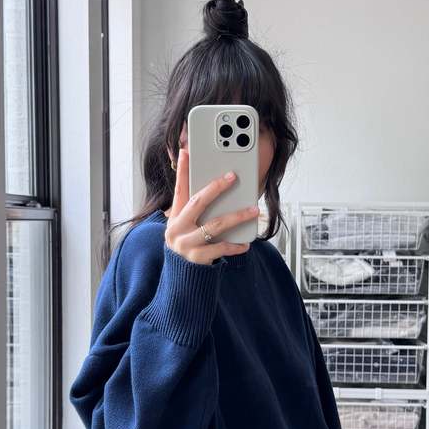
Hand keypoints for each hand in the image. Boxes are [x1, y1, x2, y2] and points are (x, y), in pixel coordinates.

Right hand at [166, 146, 259, 265]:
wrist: (182, 277)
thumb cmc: (189, 244)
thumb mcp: (186, 226)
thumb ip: (196, 210)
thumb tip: (218, 188)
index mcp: (175, 217)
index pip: (179, 189)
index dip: (182, 171)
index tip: (186, 151)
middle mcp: (177, 229)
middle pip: (198, 203)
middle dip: (216, 188)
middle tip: (233, 176)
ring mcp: (186, 244)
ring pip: (215, 225)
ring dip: (237, 216)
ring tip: (254, 210)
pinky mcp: (197, 259)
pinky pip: (220, 249)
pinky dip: (235, 245)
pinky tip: (246, 243)